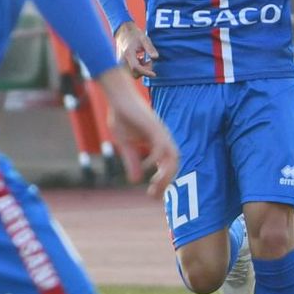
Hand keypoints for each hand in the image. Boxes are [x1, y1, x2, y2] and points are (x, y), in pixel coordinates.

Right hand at [98, 68, 177, 199]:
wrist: (119, 96)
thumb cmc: (123, 117)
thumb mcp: (126, 144)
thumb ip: (132, 161)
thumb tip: (134, 181)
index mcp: (158, 144)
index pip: (167, 166)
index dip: (163, 182)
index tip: (153, 196)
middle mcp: (163, 139)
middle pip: (174, 164)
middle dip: (166, 182)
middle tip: (154, 196)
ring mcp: (160, 133)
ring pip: (172, 156)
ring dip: (165, 173)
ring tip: (153, 186)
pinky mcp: (154, 127)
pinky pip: (159, 146)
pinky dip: (154, 159)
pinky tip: (143, 168)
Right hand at [114, 22, 157, 78]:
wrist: (123, 32)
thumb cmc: (135, 35)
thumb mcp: (144, 39)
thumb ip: (150, 48)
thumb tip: (156, 57)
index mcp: (128, 54)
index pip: (136, 68)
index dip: (145, 72)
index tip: (154, 74)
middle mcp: (122, 60)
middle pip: (134, 73)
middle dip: (144, 70)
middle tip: (149, 61)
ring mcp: (120, 63)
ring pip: (132, 73)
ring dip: (141, 69)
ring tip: (144, 58)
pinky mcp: (120, 64)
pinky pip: (129, 71)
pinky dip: (137, 67)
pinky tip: (139, 59)